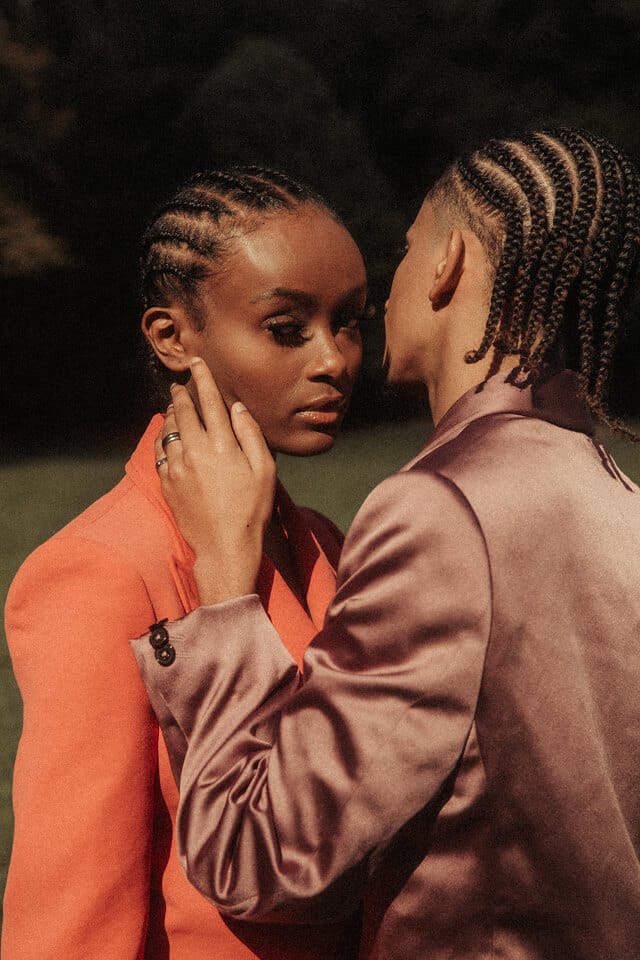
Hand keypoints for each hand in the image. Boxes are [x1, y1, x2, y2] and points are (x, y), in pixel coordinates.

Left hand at [155, 358, 275, 604]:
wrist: (224, 547)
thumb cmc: (252, 510)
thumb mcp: (265, 470)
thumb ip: (251, 435)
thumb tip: (237, 408)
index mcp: (222, 444)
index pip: (210, 401)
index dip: (203, 378)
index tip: (196, 363)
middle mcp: (195, 451)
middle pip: (183, 411)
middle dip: (181, 394)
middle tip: (179, 384)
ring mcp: (177, 467)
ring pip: (168, 430)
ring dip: (171, 415)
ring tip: (174, 408)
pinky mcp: (167, 484)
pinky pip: (159, 452)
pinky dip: (162, 439)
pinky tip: (166, 437)